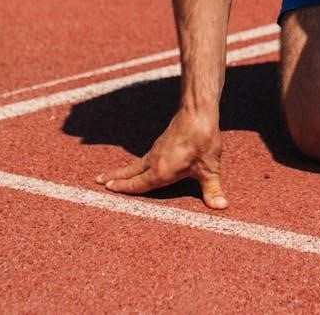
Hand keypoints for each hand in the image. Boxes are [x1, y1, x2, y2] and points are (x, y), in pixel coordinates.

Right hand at [95, 108, 227, 209]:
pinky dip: (136, 164)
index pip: (139, 184)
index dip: (124, 188)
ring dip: (122, 171)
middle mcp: (154, 161)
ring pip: (136, 164)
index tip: (109, 190)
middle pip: (130, 173)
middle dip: (115, 178)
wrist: (199, 112)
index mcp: (161, 171)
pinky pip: (144, 157)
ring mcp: (157, 150)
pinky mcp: (162, 142)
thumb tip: (221, 206)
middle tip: (98, 182)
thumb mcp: (210, 168)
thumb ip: (213, 189)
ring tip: (109, 175)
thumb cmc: (203, 140)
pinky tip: (139, 165)